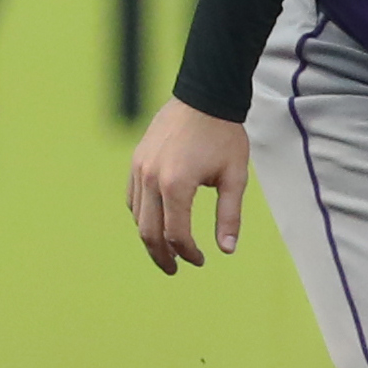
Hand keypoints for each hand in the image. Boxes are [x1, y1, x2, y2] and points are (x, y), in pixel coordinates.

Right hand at [128, 98, 249, 275]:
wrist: (204, 98)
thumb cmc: (224, 137)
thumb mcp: (234, 177)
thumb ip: (229, 215)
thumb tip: (227, 249)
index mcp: (176, 185)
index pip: (176, 234)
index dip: (188, 253)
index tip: (201, 260)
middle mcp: (150, 179)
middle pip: (148, 232)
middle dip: (162, 256)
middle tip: (175, 269)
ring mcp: (139, 169)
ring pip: (138, 217)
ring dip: (151, 238)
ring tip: (168, 250)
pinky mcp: (136, 161)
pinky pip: (132, 199)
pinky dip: (143, 216)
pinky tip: (158, 223)